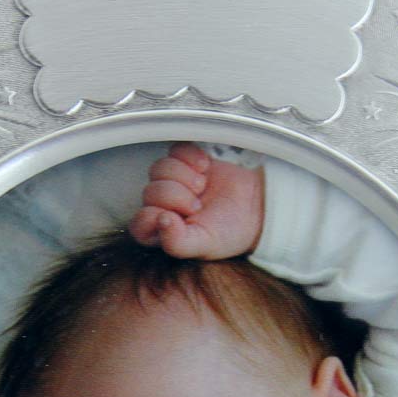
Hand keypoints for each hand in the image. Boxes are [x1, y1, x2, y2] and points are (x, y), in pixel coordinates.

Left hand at [129, 143, 263, 258]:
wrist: (257, 208)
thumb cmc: (229, 233)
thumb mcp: (204, 246)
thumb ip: (178, 242)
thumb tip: (160, 221)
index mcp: (162, 232)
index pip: (140, 222)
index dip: (159, 215)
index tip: (184, 218)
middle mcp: (162, 207)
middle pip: (150, 192)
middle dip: (176, 196)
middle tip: (198, 205)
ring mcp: (173, 182)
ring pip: (159, 168)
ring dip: (183, 175)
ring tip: (202, 186)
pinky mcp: (186, 162)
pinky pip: (174, 150)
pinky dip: (190, 156)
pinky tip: (205, 168)